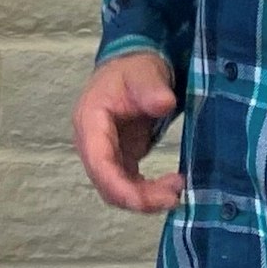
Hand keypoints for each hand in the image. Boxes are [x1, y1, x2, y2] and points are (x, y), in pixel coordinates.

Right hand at [74, 51, 184, 212]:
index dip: (120, 187)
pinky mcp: (117, 158)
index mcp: (90, 120)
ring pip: (116, 190)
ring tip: (176, 191)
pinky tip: (168, 189)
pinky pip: (126, 185)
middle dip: (138, 198)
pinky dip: (146, 193)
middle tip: (174, 196)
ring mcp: (103, 152)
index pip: (98, 162)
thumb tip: (163, 103)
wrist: (132, 67)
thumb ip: (151, 87)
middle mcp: (91, 141)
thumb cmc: (135, 69)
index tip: (151, 200)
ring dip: (144, 198)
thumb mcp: (145, 72)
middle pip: (106, 183)